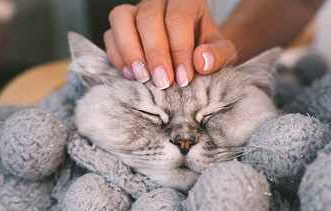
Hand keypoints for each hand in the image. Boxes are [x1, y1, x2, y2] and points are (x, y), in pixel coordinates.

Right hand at [104, 0, 236, 88]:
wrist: (192, 49)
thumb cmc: (205, 48)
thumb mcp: (221, 52)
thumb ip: (217, 55)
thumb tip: (201, 61)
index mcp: (186, 1)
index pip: (178, 18)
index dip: (179, 49)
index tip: (183, 78)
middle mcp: (158, 1)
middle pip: (148, 18)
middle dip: (155, 53)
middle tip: (163, 83)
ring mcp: (135, 11)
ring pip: (121, 19)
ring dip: (130, 51)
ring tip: (143, 78)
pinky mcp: (120, 27)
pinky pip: (109, 35)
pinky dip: (117, 56)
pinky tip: (131, 76)